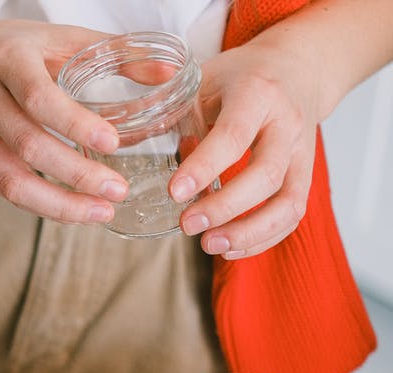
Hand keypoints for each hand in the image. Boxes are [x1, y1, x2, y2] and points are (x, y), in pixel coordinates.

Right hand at [0, 20, 128, 223]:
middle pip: (28, 145)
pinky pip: (3, 190)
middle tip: (118, 190)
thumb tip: (170, 74)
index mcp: (7, 60)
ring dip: (58, 204)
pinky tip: (73, 210)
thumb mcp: (59, 37)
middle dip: (76, 175)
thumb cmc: (13, 48)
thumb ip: (114, 52)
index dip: (75, 124)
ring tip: (100, 212)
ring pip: (10, 180)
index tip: (113, 144)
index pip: (39, 97)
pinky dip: (40, 205)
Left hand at [172, 41, 323, 258]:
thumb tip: (121, 144)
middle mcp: (287, 123)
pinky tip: (230, 248)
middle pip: (266, 174)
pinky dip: (263, 237)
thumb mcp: (204, 77)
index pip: (233, 135)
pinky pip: (293, 213)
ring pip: (288, 201)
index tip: (175, 193)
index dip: (204, 167)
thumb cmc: (241, 76)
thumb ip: (168, 107)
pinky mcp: (306, 174)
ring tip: (209, 245)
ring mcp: (302, 152)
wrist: (299, 68)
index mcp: (256, 94)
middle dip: (225, 207)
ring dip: (249, 231)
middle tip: (187, 225)